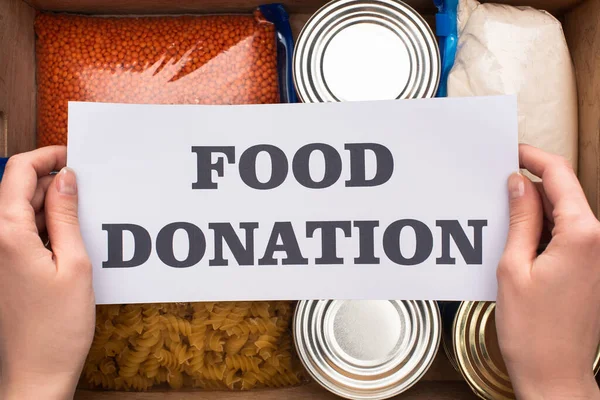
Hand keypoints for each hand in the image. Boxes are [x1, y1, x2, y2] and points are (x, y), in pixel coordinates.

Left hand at [0, 146, 94, 399]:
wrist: (38, 371)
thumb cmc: (58, 326)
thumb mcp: (74, 263)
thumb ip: (65, 216)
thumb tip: (66, 178)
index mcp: (7, 234)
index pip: (17, 172)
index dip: (46, 156)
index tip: (73, 157)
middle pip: (18, 189)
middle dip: (52, 182)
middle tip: (89, 191)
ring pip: (21, 211)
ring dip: (51, 205)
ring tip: (85, 219)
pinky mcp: (6, 268)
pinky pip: (23, 232)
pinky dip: (46, 227)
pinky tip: (71, 240)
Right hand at [496, 144, 599, 399]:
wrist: (554, 374)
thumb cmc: (534, 330)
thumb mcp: (513, 265)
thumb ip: (520, 218)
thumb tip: (517, 184)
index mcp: (582, 234)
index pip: (559, 175)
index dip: (533, 157)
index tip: (513, 150)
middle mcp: (597, 240)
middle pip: (562, 193)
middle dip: (529, 186)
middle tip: (496, 187)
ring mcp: (596, 256)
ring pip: (562, 214)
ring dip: (533, 211)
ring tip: (501, 222)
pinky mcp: (589, 269)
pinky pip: (565, 236)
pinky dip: (540, 232)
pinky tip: (516, 244)